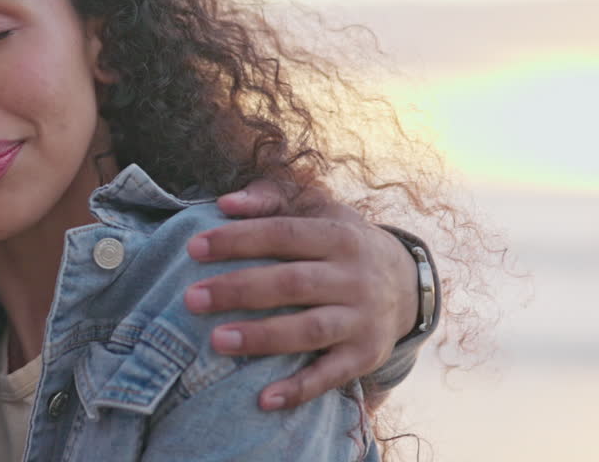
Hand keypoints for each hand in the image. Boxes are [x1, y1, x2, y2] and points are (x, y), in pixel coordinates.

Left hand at [183, 178, 417, 410]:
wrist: (409, 284)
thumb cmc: (340, 243)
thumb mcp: (319, 211)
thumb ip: (271, 200)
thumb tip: (226, 202)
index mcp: (338, 236)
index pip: (283, 235)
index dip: (237, 240)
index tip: (193, 248)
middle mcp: (354, 278)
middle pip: (292, 283)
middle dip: (238, 290)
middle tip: (191, 298)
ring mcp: (363, 319)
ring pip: (310, 330)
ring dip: (262, 337)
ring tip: (216, 341)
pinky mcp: (366, 355)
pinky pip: (332, 376)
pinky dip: (300, 390)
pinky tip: (263, 400)